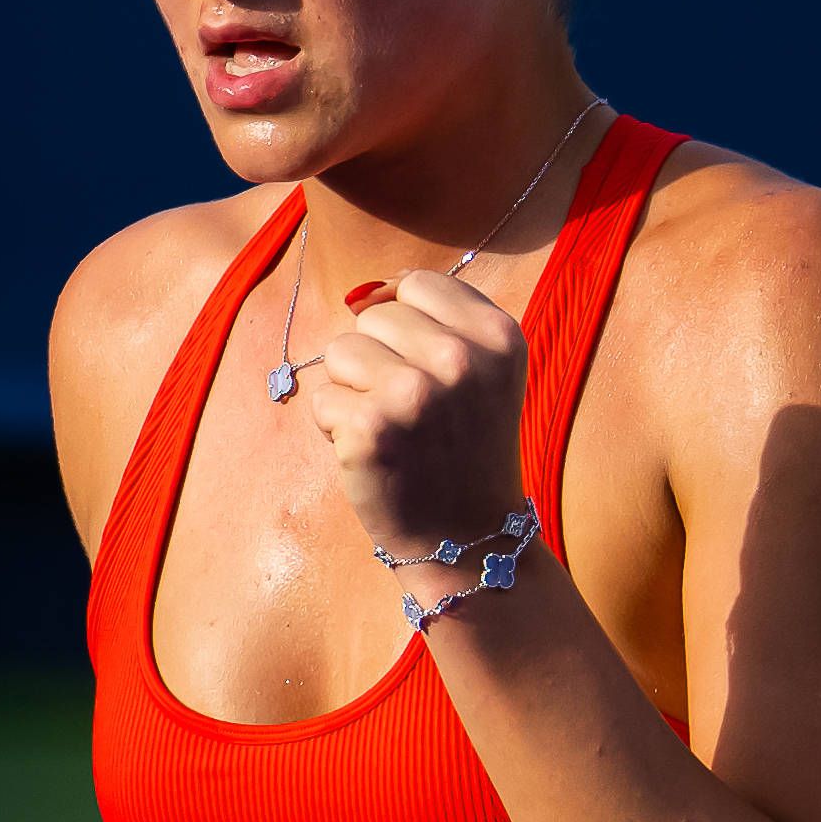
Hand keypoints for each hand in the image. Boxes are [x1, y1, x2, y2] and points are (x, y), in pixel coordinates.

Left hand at [296, 267, 530, 556]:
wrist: (468, 537)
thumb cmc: (463, 447)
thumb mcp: (482, 371)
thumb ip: (437, 320)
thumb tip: (365, 293)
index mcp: (497, 334)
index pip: (417, 285)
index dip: (406, 326)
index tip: (425, 369)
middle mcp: (462, 358)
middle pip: (374, 316)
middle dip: (377, 360)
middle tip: (411, 411)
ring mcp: (415, 392)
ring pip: (340, 351)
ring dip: (352, 390)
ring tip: (391, 428)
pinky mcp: (371, 428)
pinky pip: (322, 399)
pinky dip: (336, 428)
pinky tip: (374, 454)